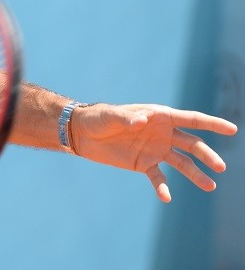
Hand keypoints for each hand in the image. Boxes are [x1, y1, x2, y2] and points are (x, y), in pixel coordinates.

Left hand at [71, 103, 237, 202]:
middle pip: (192, 144)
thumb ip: (127, 118)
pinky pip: (159, 178)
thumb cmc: (98, 118)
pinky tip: (166, 197)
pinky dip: (163, 187)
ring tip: (210, 186)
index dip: (212, 123)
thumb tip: (142, 122)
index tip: (233, 129)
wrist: (83, 133)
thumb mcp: (111, 116)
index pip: (191, 119)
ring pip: (182, 163)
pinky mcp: (145, 164)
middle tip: (220, 167)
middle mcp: (163, 134)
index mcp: (159, 117)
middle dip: (207, 155)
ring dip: (196, 174)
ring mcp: (156, 150)